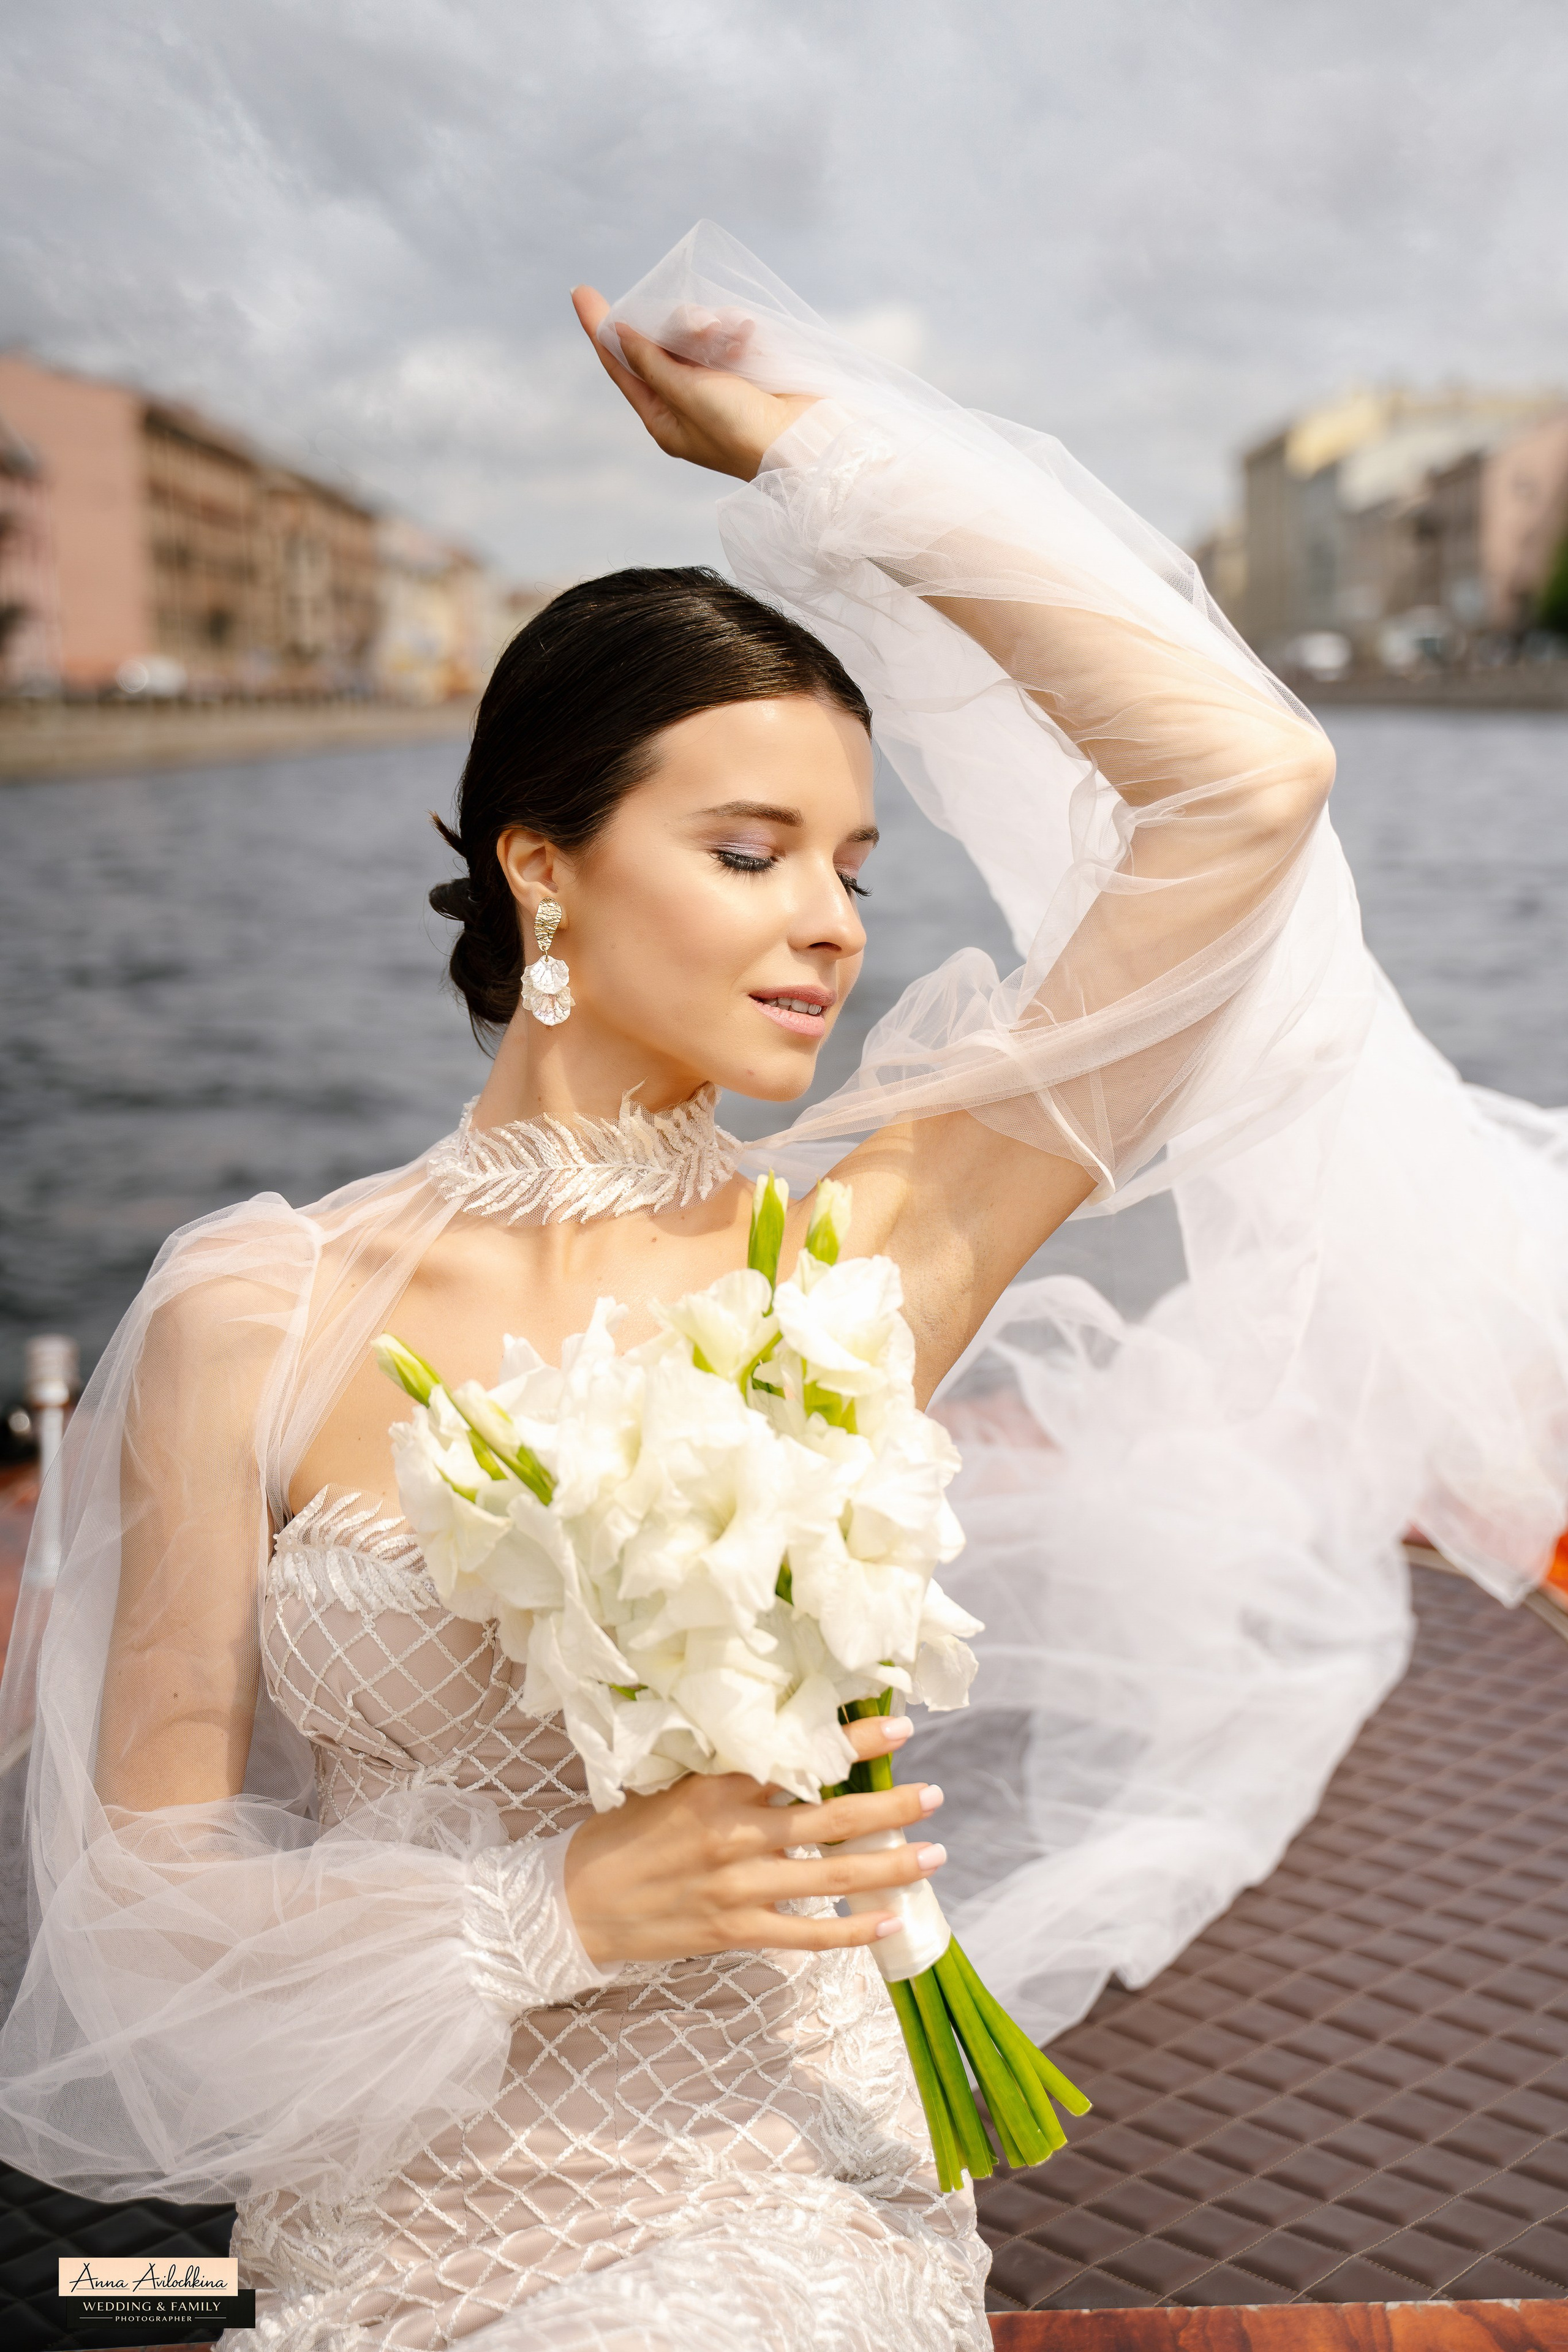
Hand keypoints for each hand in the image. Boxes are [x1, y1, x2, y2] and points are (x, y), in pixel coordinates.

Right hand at [562, 1714, 945, 1964]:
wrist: (575, 1903)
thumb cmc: (624, 1835)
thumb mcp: (669, 1784)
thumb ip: (727, 1772)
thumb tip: (790, 1746)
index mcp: (716, 1787)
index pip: (798, 1758)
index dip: (853, 1742)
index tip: (898, 1728)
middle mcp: (734, 1835)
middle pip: (831, 1818)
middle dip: (891, 1807)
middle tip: (935, 1794)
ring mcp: (737, 1888)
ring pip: (830, 1877)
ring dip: (888, 1867)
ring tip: (934, 1855)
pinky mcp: (733, 1931)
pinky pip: (806, 1935)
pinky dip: (850, 1933)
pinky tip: (888, 1923)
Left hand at [571, 284, 817, 482]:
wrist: (803, 442)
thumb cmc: (741, 429)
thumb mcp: (686, 394)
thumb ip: (651, 362)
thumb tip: (618, 333)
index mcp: (662, 418)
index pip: (621, 367)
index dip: (601, 329)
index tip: (581, 291)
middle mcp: (683, 403)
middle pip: (659, 346)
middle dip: (675, 326)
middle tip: (697, 323)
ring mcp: (715, 388)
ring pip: (694, 338)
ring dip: (709, 328)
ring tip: (728, 332)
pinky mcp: (744, 374)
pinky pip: (726, 339)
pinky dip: (734, 332)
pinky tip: (747, 333)